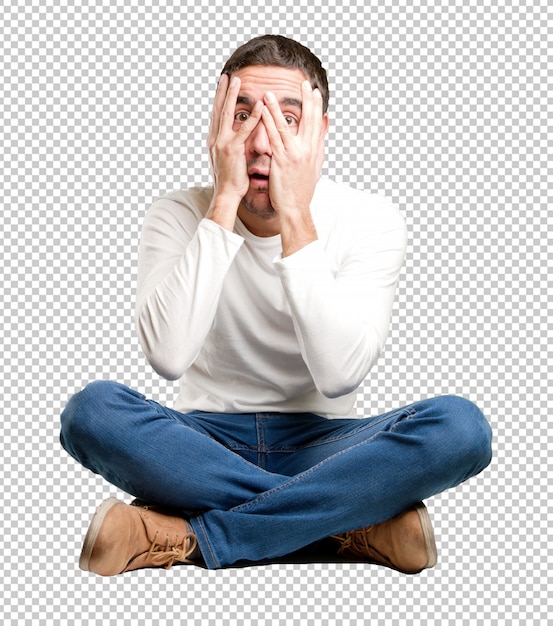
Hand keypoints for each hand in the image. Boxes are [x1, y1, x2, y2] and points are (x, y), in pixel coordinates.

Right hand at [206, 74, 262, 228]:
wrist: (226, 194)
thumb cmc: (231, 180)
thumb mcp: (230, 159)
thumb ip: (233, 145)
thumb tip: (238, 138)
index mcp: (215, 141)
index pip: (217, 116)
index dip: (219, 100)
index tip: (222, 85)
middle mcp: (215, 139)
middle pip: (218, 110)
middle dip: (222, 91)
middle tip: (226, 75)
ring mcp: (222, 143)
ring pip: (226, 114)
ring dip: (232, 96)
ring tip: (237, 80)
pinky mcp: (233, 150)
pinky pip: (244, 130)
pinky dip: (252, 117)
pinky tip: (259, 106)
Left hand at [261, 80, 326, 216]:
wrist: (296, 208)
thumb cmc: (302, 190)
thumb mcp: (315, 167)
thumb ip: (319, 146)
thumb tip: (324, 127)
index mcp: (314, 151)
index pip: (317, 123)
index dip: (316, 106)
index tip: (315, 91)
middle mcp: (307, 151)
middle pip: (308, 120)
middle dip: (307, 101)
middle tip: (304, 84)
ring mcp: (294, 155)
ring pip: (286, 126)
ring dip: (278, 108)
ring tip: (272, 92)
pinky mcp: (282, 161)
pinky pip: (274, 137)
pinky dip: (268, 122)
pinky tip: (262, 112)